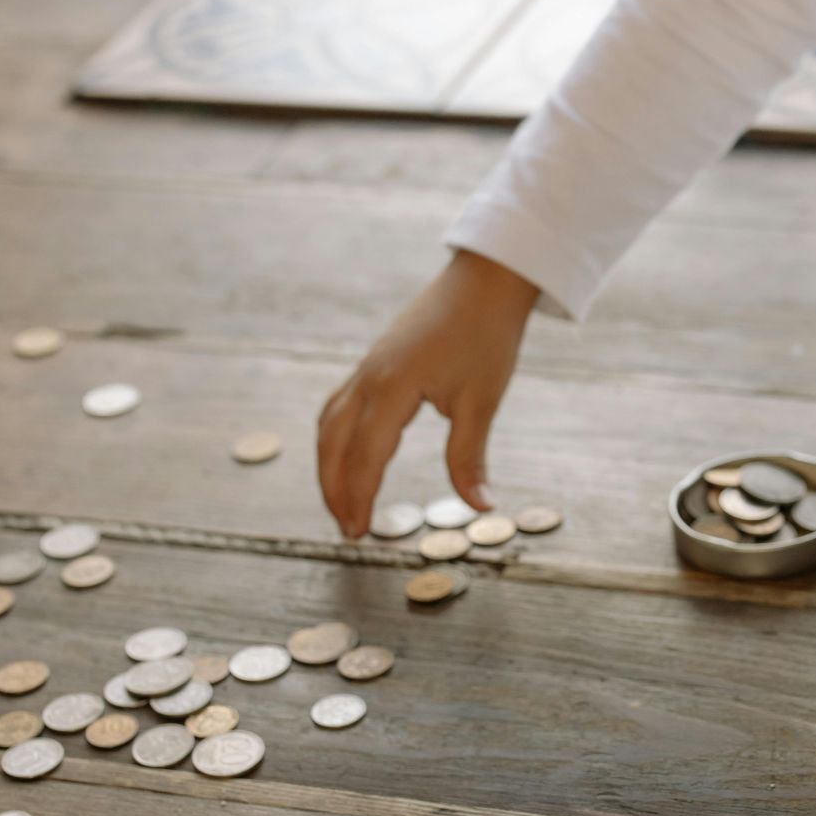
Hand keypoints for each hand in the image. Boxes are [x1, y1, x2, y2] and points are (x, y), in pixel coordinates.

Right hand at [317, 250, 537, 537]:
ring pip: (330, 425)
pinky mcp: (374, 362)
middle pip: (333, 444)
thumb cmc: (486, 336)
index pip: (365, 458)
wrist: (484, 281)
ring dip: (330, 466)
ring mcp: (367, 368)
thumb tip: (479, 506)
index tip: (359, 534)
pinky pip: (339, 405)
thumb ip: (469, 457)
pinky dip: (334, 438)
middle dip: (335, 490)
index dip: (359, 498)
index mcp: (392, 389)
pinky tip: (345, 455)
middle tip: (347, 530)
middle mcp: (368, 378)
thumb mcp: (482, 401)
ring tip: (341, 502)